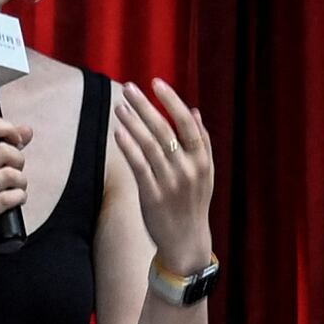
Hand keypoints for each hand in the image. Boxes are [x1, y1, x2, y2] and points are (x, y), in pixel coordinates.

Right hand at [0, 111, 33, 253]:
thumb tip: (27, 130)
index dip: (8, 129)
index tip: (17, 140)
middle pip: (4, 151)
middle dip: (18, 159)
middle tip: (15, 170)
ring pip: (10, 175)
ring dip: (21, 181)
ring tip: (16, 188)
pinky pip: (9, 198)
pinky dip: (20, 197)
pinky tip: (17, 200)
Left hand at [123, 76, 220, 270]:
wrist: (186, 240)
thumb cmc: (194, 202)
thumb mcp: (205, 172)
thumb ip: (201, 142)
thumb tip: (194, 110)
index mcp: (202, 160)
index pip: (186, 122)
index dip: (171, 100)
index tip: (156, 82)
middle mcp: (187, 169)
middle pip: (164, 129)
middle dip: (145, 106)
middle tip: (129, 87)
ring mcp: (169, 182)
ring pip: (148, 145)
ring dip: (132, 122)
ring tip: (119, 107)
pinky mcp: (152, 195)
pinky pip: (138, 165)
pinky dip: (128, 147)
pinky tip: (118, 132)